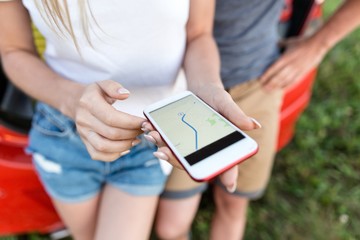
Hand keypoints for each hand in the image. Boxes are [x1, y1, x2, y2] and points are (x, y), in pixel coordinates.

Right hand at [74, 80, 144, 161]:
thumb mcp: (104, 84)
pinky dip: (114, 155)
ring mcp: (83, 133)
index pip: (112, 118)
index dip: (131, 122)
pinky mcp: (85, 143)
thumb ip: (114, 87)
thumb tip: (126, 94)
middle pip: (111, 133)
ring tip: (137, 139)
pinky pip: (98, 155)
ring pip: (104, 147)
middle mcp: (84, 120)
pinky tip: (126, 148)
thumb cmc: (96, 94)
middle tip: (143, 130)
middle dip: (132, 133)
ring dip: (125, 145)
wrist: (77, 103)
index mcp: (89, 103)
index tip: (144, 122)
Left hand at [142, 86, 260, 191]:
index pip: (227, 163)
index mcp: (220, 145)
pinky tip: (148, 128)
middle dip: (176, 159)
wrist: (200, 89)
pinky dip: (156, 137)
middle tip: (163, 151)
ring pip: (176, 155)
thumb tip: (255, 125)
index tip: (230, 186)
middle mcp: (203, 150)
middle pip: (192, 163)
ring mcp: (188, 146)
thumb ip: (236, 115)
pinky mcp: (176, 138)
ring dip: (162, 147)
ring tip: (152, 135)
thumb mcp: (225, 103)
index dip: (229, 175)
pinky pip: (166, 142)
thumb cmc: (216, 98)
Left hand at [259, 36, 326, 90]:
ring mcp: (297, 70)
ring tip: (269, 90)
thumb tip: (271, 45)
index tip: (260, 80)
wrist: (317, 45)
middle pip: (278, 77)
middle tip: (263, 88)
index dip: (266, 75)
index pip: (273, 68)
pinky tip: (281, 89)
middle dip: (270, 84)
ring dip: (276, 87)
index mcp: (285, 58)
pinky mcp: (303, 73)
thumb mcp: (289, 42)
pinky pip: (293, 82)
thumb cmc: (302, 42)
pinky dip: (286, 86)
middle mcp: (290, 66)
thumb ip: (279, 45)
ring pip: (285, 81)